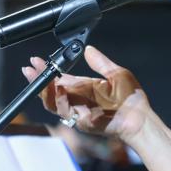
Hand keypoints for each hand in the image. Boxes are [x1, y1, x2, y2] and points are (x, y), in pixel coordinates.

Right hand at [22, 45, 150, 139]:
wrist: (141, 118)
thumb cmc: (131, 99)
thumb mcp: (116, 73)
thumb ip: (100, 62)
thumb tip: (88, 49)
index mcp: (83, 88)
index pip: (58, 79)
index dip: (46, 71)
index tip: (35, 60)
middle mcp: (77, 100)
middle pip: (50, 91)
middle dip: (38, 79)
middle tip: (29, 69)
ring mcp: (78, 112)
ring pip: (53, 103)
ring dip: (44, 90)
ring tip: (37, 76)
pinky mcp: (82, 121)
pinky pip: (66, 112)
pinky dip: (58, 101)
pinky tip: (55, 88)